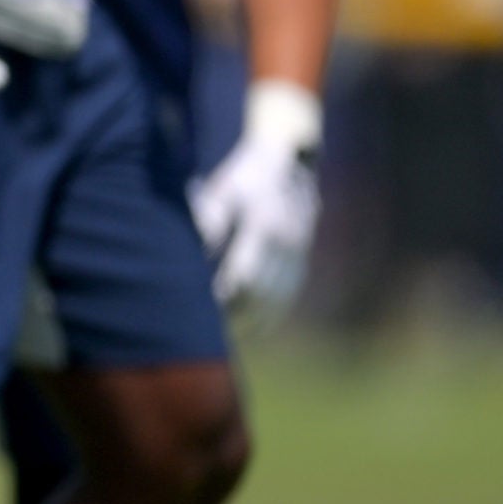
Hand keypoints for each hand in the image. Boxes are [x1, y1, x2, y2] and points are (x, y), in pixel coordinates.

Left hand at [191, 81, 322, 331]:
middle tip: (209, 333)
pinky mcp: (302, 261)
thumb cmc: (243, 178)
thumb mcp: (222, 191)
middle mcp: (288, 244)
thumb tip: (200, 254)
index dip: (224, 299)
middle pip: (262, 295)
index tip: (203, 311)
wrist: (285, 164)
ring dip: (253, 322)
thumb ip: (210, 220)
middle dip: (236, 317)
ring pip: (278, 300)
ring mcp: (299, 254)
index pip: (245, 277)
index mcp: (265, 225)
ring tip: (226, 338)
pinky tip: (252, 328)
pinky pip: (288, 296)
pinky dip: (270, 314)